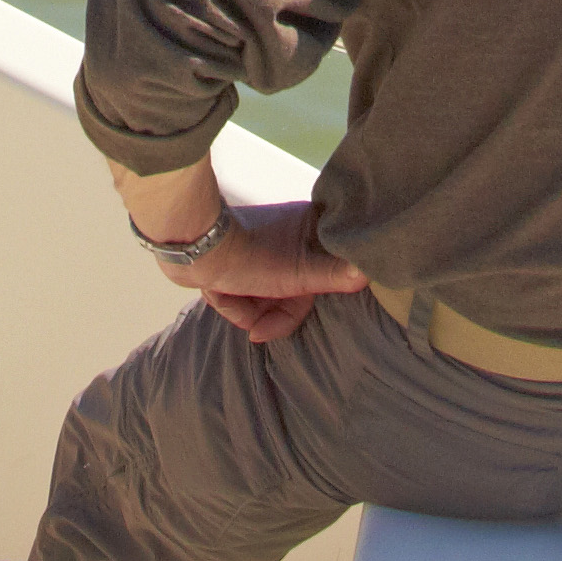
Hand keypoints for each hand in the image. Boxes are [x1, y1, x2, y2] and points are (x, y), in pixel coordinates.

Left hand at [163, 200, 366, 349]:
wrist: (192, 246)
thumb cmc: (251, 257)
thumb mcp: (297, 274)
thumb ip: (333, 276)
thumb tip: (369, 272)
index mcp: (309, 232)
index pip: (325, 277)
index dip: (304, 301)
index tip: (291, 306)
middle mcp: (289, 239)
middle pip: (292, 295)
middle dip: (268, 314)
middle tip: (255, 328)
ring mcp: (262, 250)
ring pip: (266, 298)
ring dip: (245, 309)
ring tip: (226, 297)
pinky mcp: (239, 260)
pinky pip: (244, 295)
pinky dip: (231, 302)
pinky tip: (216, 293)